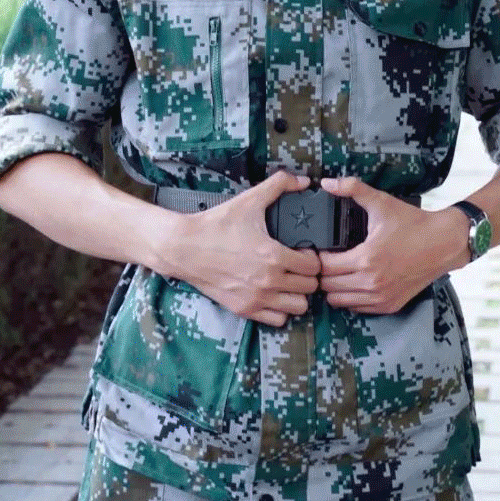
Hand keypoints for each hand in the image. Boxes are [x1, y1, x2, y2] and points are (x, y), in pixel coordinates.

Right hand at [167, 170, 320, 327]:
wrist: (185, 248)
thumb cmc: (216, 225)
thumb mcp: (249, 200)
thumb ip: (280, 185)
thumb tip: (303, 180)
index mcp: (274, 256)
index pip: (314, 267)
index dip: (313, 257)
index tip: (304, 251)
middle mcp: (268, 282)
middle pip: (309, 288)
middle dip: (307, 275)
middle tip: (298, 265)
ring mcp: (256, 299)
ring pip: (298, 307)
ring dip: (297, 294)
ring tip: (288, 280)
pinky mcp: (244, 309)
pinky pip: (277, 320)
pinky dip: (280, 309)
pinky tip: (273, 293)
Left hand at [316, 176, 469, 313]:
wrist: (443, 243)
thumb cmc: (412, 223)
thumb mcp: (381, 202)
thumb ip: (352, 189)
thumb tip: (326, 182)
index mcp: (365, 259)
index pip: (324, 267)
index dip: (318, 257)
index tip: (321, 248)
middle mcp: (371, 283)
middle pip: (328, 287)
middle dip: (323, 273)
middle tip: (327, 259)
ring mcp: (380, 298)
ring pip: (339, 302)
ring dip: (335, 287)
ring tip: (339, 270)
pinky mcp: (389, 306)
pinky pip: (357, 308)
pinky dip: (351, 297)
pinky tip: (355, 280)